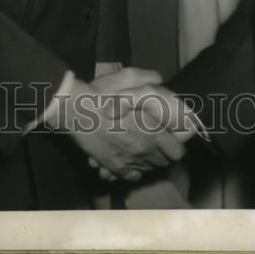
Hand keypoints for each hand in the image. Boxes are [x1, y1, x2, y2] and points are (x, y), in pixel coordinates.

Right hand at [59, 67, 194, 180]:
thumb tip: (161, 80)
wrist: (77, 110)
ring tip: (139, 147)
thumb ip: (150, 78)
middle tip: (154, 141)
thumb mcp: (129, 77)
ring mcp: (128, 161)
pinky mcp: (113, 166)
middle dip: (161, 153)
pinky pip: (130, 176)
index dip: (176, 145)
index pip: (177, 152)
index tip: (171, 138)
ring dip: (146, 161)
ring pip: (147, 169)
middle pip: (163, 162)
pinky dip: (131, 169)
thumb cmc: (103, 94)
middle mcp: (144, 150)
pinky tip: (127, 157)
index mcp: (153, 130)